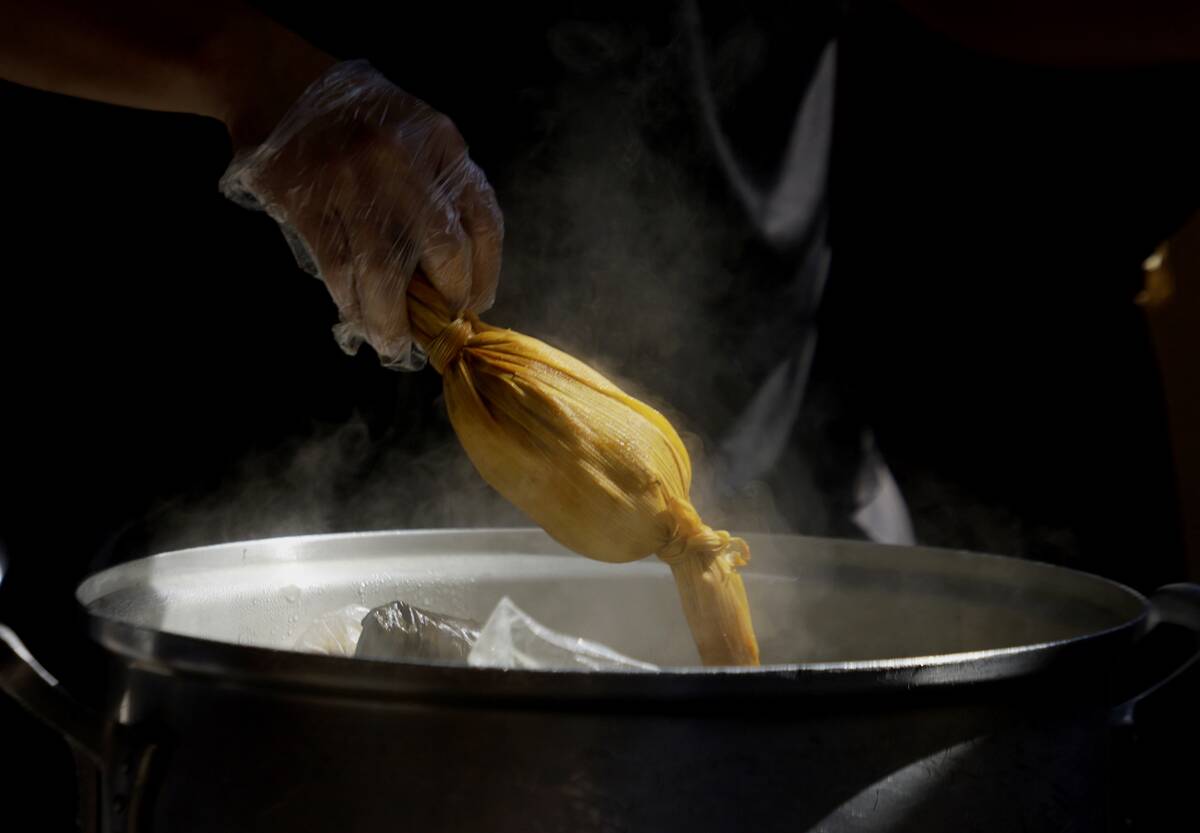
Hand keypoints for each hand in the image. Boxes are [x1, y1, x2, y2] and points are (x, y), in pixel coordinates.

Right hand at [220, 60, 503, 369]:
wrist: (276, 81)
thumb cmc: (356, 119)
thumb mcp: (415, 136)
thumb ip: (438, 192)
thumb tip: (452, 278)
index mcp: (443, 145)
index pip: (483, 221)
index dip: (484, 274)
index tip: (474, 303)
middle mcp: (406, 162)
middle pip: (443, 252)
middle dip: (443, 301)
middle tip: (434, 325)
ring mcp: (355, 181)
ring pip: (385, 273)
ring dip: (391, 319)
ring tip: (391, 342)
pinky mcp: (310, 200)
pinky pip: (339, 268)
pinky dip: (350, 301)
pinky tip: (355, 316)